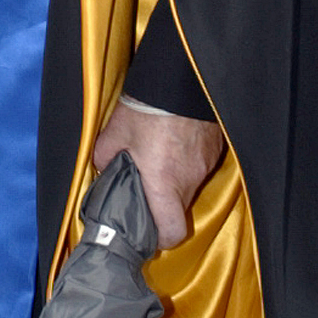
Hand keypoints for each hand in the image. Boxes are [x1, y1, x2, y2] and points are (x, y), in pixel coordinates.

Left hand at [94, 98, 224, 251]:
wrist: (179, 79)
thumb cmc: (147, 108)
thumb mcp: (115, 134)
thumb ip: (106, 159)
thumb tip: (104, 170)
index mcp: (163, 183)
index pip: (173, 232)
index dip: (162, 238)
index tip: (150, 231)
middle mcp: (189, 179)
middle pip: (180, 211)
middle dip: (164, 207)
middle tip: (147, 193)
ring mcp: (205, 165)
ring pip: (190, 188)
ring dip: (175, 183)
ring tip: (158, 162)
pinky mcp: (214, 150)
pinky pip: (200, 168)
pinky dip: (187, 164)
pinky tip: (173, 146)